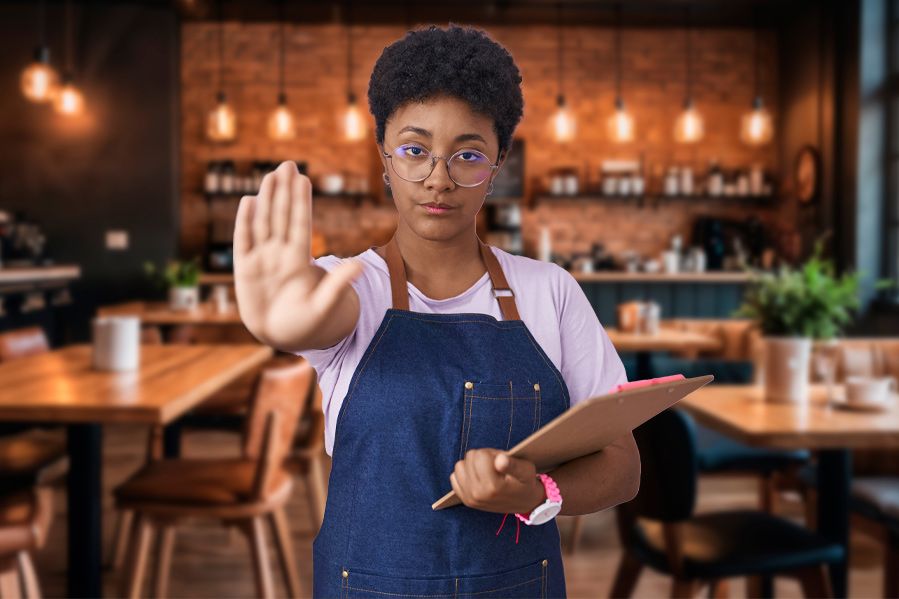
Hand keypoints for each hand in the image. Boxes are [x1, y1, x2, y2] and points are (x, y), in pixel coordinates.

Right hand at [233, 161, 361, 347]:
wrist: (281, 335)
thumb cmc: (307, 322)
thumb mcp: (325, 305)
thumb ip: (338, 284)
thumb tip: (361, 266)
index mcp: (300, 260)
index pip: (300, 223)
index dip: (300, 201)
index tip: (303, 179)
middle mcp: (280, 253)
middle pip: (281, 216)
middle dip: (284, 191)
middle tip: (288, 165)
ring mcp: (262, 259)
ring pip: (263, 223)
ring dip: (266, 200)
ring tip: (271, 176)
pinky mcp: (244, 269)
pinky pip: (243, 241)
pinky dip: (244, 222)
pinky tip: (248, 201)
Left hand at [450, 448, 544, 513]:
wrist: (524, 502)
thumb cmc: (525, 482)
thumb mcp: (526, 470)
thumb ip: (513, 464)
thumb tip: (499, 460)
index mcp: (493, 486)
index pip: (480, 455)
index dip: (492, 454)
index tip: (502, 462)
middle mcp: (479, 494)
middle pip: (470, 457)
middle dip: (483, 458)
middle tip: (496, 467)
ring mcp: (471, 498)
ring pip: (460, 465)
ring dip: (473, 465)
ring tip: (488, 472)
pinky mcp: (466, 500)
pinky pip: (455, 477)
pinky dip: (465, 474)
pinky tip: (478, 478)